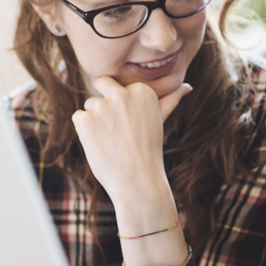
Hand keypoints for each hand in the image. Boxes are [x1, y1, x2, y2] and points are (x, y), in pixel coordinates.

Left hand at [71, 77, 190, 208]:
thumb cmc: (149, 151)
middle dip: (105, 103)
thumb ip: (169, 100)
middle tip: (115, 129)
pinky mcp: (85, 119)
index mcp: (141, 90)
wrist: (137, 180)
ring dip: (95, 121)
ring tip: (111, 141)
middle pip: (101, 86)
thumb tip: (187, 86)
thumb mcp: (159, 121)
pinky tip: (99, 143)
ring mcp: (101, 106)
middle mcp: (121, 94)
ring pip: (90, 105)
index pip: (118, 86)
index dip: (121, 107)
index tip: (130, 125)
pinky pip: (78, 117)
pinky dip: (84, 131)